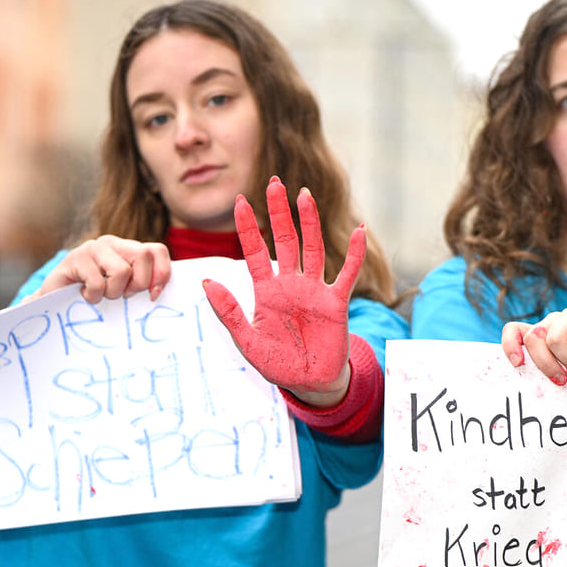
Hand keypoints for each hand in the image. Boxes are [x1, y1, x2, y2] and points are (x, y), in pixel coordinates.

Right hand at [31, 236, 171, 302]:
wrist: (53, 303)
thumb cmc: (94, 298)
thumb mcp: (123, 291)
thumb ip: (142, 285)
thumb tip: (159, 291)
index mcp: (128, 249)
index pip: (157, 250)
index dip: (162, 273)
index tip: (153, 295)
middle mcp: (112, 243)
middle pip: (143, 256)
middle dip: (138, 284)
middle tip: (122, 296)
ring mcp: (92, 247)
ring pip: (122, 270)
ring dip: (113, 292)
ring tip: (100, 294)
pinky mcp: (75, 258)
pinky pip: (98, 283)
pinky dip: (93, 297)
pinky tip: (83, 294)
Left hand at [203, 176, 365, 405]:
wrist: (309, 384)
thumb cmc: (277, 364)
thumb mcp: (247, 341)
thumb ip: (229, 312)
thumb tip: (206, 282)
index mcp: (267, 292)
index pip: (255, 252)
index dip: (247, 227)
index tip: (239, 201)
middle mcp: (291, 284)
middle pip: (285, 240)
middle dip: (279, 212)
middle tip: (274, 183)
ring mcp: (315, 290)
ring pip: (312, 248)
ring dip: (309, 222)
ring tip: (304, 196)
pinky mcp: (336, 302)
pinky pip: (346, 273)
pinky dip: (353, 253)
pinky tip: (359, 230)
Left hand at [501, 305, 566, 384]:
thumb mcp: (565, 373)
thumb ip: (547, 371)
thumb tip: (524, 389)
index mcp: (541, 335)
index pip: (513, 330)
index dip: (510, 345)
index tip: (518, 365)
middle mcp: (552, 322)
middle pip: (533, 338)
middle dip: (545, 364)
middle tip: (562, 380)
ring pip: (554, 339)